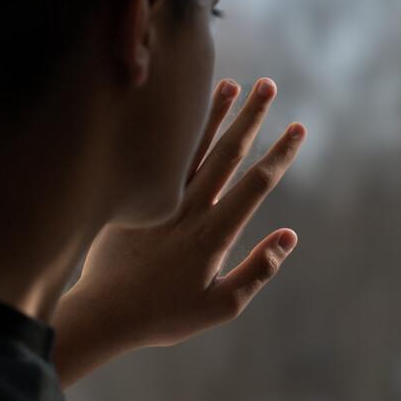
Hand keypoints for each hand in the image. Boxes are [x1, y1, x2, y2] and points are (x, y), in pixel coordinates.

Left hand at [53, 77, 307, 385]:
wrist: (102, 313)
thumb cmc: (165, 314)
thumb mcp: (222, 305)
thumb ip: (258, 270)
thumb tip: (289, 236)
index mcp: (214, 233)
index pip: (256, 184)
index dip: (280, 153)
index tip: (298, 127)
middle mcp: (189, 209)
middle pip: (226, 153)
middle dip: (251, 116)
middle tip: (268, 85)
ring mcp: (159, 202)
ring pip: (192, 149)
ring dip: (214, 115)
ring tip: (232, 85)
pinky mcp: (133, 201)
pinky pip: (159, 160)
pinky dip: (175, 135)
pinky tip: (181, 116)